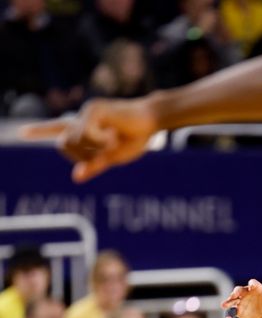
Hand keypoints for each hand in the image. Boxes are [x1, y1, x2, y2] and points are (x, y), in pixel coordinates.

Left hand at [19, 96, 158, 182]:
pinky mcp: (93, 109)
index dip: (39, 131)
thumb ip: (95, 165)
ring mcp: (86, 112)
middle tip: (104, 153)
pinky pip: (85, 134)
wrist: (153, 120)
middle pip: (64, 144)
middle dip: (82, 155)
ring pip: (74, 141)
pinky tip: (113, 135)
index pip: (57, 128)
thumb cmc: (137, 137)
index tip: (22, 132)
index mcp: (86, 128)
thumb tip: (76, 177)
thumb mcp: (114, 157)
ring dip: (94, 149)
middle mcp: (82, 118)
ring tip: (112, 141)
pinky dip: (99, 141)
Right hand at [221, 279, 261, 317]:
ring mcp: (240, 301)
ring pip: (232, 300)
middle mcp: (245, 293)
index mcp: (255, 287)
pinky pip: (231, 313)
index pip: (253, 284)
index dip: (253, 284)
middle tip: (235, 293)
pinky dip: (227, 317)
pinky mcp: (237, 310)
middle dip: (237, 291)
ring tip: (224, 305)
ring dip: (228, 302)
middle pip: (239, 289)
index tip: (252, 285)